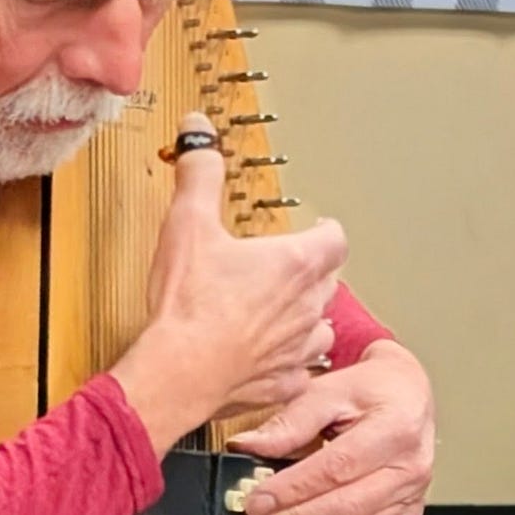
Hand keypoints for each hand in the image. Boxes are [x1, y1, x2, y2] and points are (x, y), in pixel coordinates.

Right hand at [111, 116, 344, 455]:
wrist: (179, 371)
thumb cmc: (189, 308)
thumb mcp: (189, 223)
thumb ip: (200, 174)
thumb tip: (198, 132)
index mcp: (293, 264)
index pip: (335, 237)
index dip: (325, 230)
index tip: (317, 229)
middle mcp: (306, 305)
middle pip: (330, 280)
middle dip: (313, 271)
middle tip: (289, 267)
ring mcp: (298, 346)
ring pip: (320, 326)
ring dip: (306, 318)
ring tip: (283, 312)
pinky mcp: (284, 382)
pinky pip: (300, 370)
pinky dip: (289, 362)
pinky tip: (269, 358)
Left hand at [230, 340, 434, 514]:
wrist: (407, 394)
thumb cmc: (369, 390)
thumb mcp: (328, 391)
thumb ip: (290, 421)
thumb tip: (247, 446)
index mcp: (394, 428)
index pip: (336, 468)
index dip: (292, 490)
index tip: (256, 501)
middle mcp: (410, 466)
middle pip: (347, 506)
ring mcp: (414, 495)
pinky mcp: (410, 514)